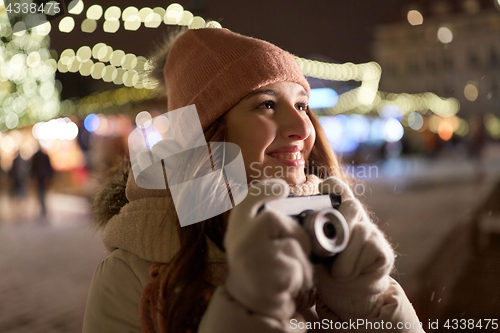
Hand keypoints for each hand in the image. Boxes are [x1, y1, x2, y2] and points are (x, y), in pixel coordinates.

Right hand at [224, 179, 313, 320]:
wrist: (252, 308)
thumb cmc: (259, 272)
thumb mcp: (254, 245)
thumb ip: (264, 226)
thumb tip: (284, 197)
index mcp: (236, 232)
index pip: (245, 201)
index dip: (262, 189)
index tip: (282, 187)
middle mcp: (239, 242)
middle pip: (274, 218)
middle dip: (292, 232)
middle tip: (292, 250)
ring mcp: (253, 260)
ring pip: (292, 245)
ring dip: (299, 261)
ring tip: (285, 274)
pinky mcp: (271, 278)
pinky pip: (298, 268)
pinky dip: (300, 278)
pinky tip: (286, 286)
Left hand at [315, 177, 394, 320]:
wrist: (348, 298)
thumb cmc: (326, 271)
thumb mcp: (313, 250)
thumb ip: (310, 234)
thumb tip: (295, 225)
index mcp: (336, 214)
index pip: (337, 188)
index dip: (331, 186)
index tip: (322, 188)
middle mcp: (356, 218)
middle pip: (351, 205)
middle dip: (337, 225)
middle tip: (326, 249)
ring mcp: (372, 232)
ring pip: (359, 230)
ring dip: (343, 255)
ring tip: (336, 270)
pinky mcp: (383, 250)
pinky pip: (367, 247)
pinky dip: (352, 265)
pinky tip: (349, 274)